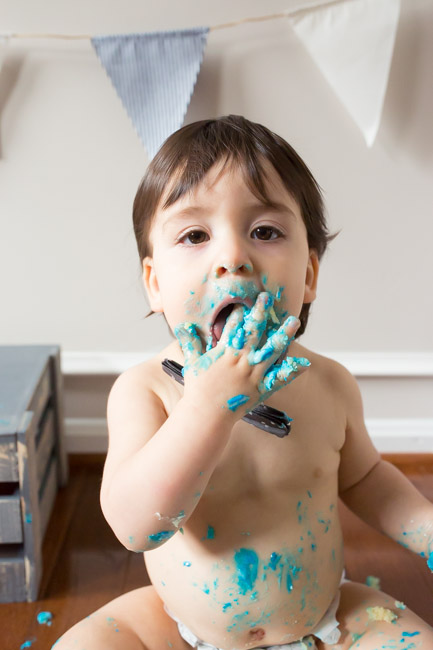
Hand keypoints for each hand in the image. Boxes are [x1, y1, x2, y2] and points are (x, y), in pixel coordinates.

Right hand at [174, 292, 309, 419]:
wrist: (206, 414)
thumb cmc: (197, 389)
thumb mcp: (191, 363)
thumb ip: (190, 343)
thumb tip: (182, 326)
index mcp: (225, 351)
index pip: (234, 326)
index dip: (240, 311)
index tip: (247, 298)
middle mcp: (242, 359)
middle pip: (254, 331)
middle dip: (260, 312)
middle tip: (267, 298)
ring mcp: (254, 374)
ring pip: (272, 350)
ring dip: (283, 334)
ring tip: (293, 321)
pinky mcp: (262, 388)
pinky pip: (280, 378)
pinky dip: (292, 371)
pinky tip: (304, 362)